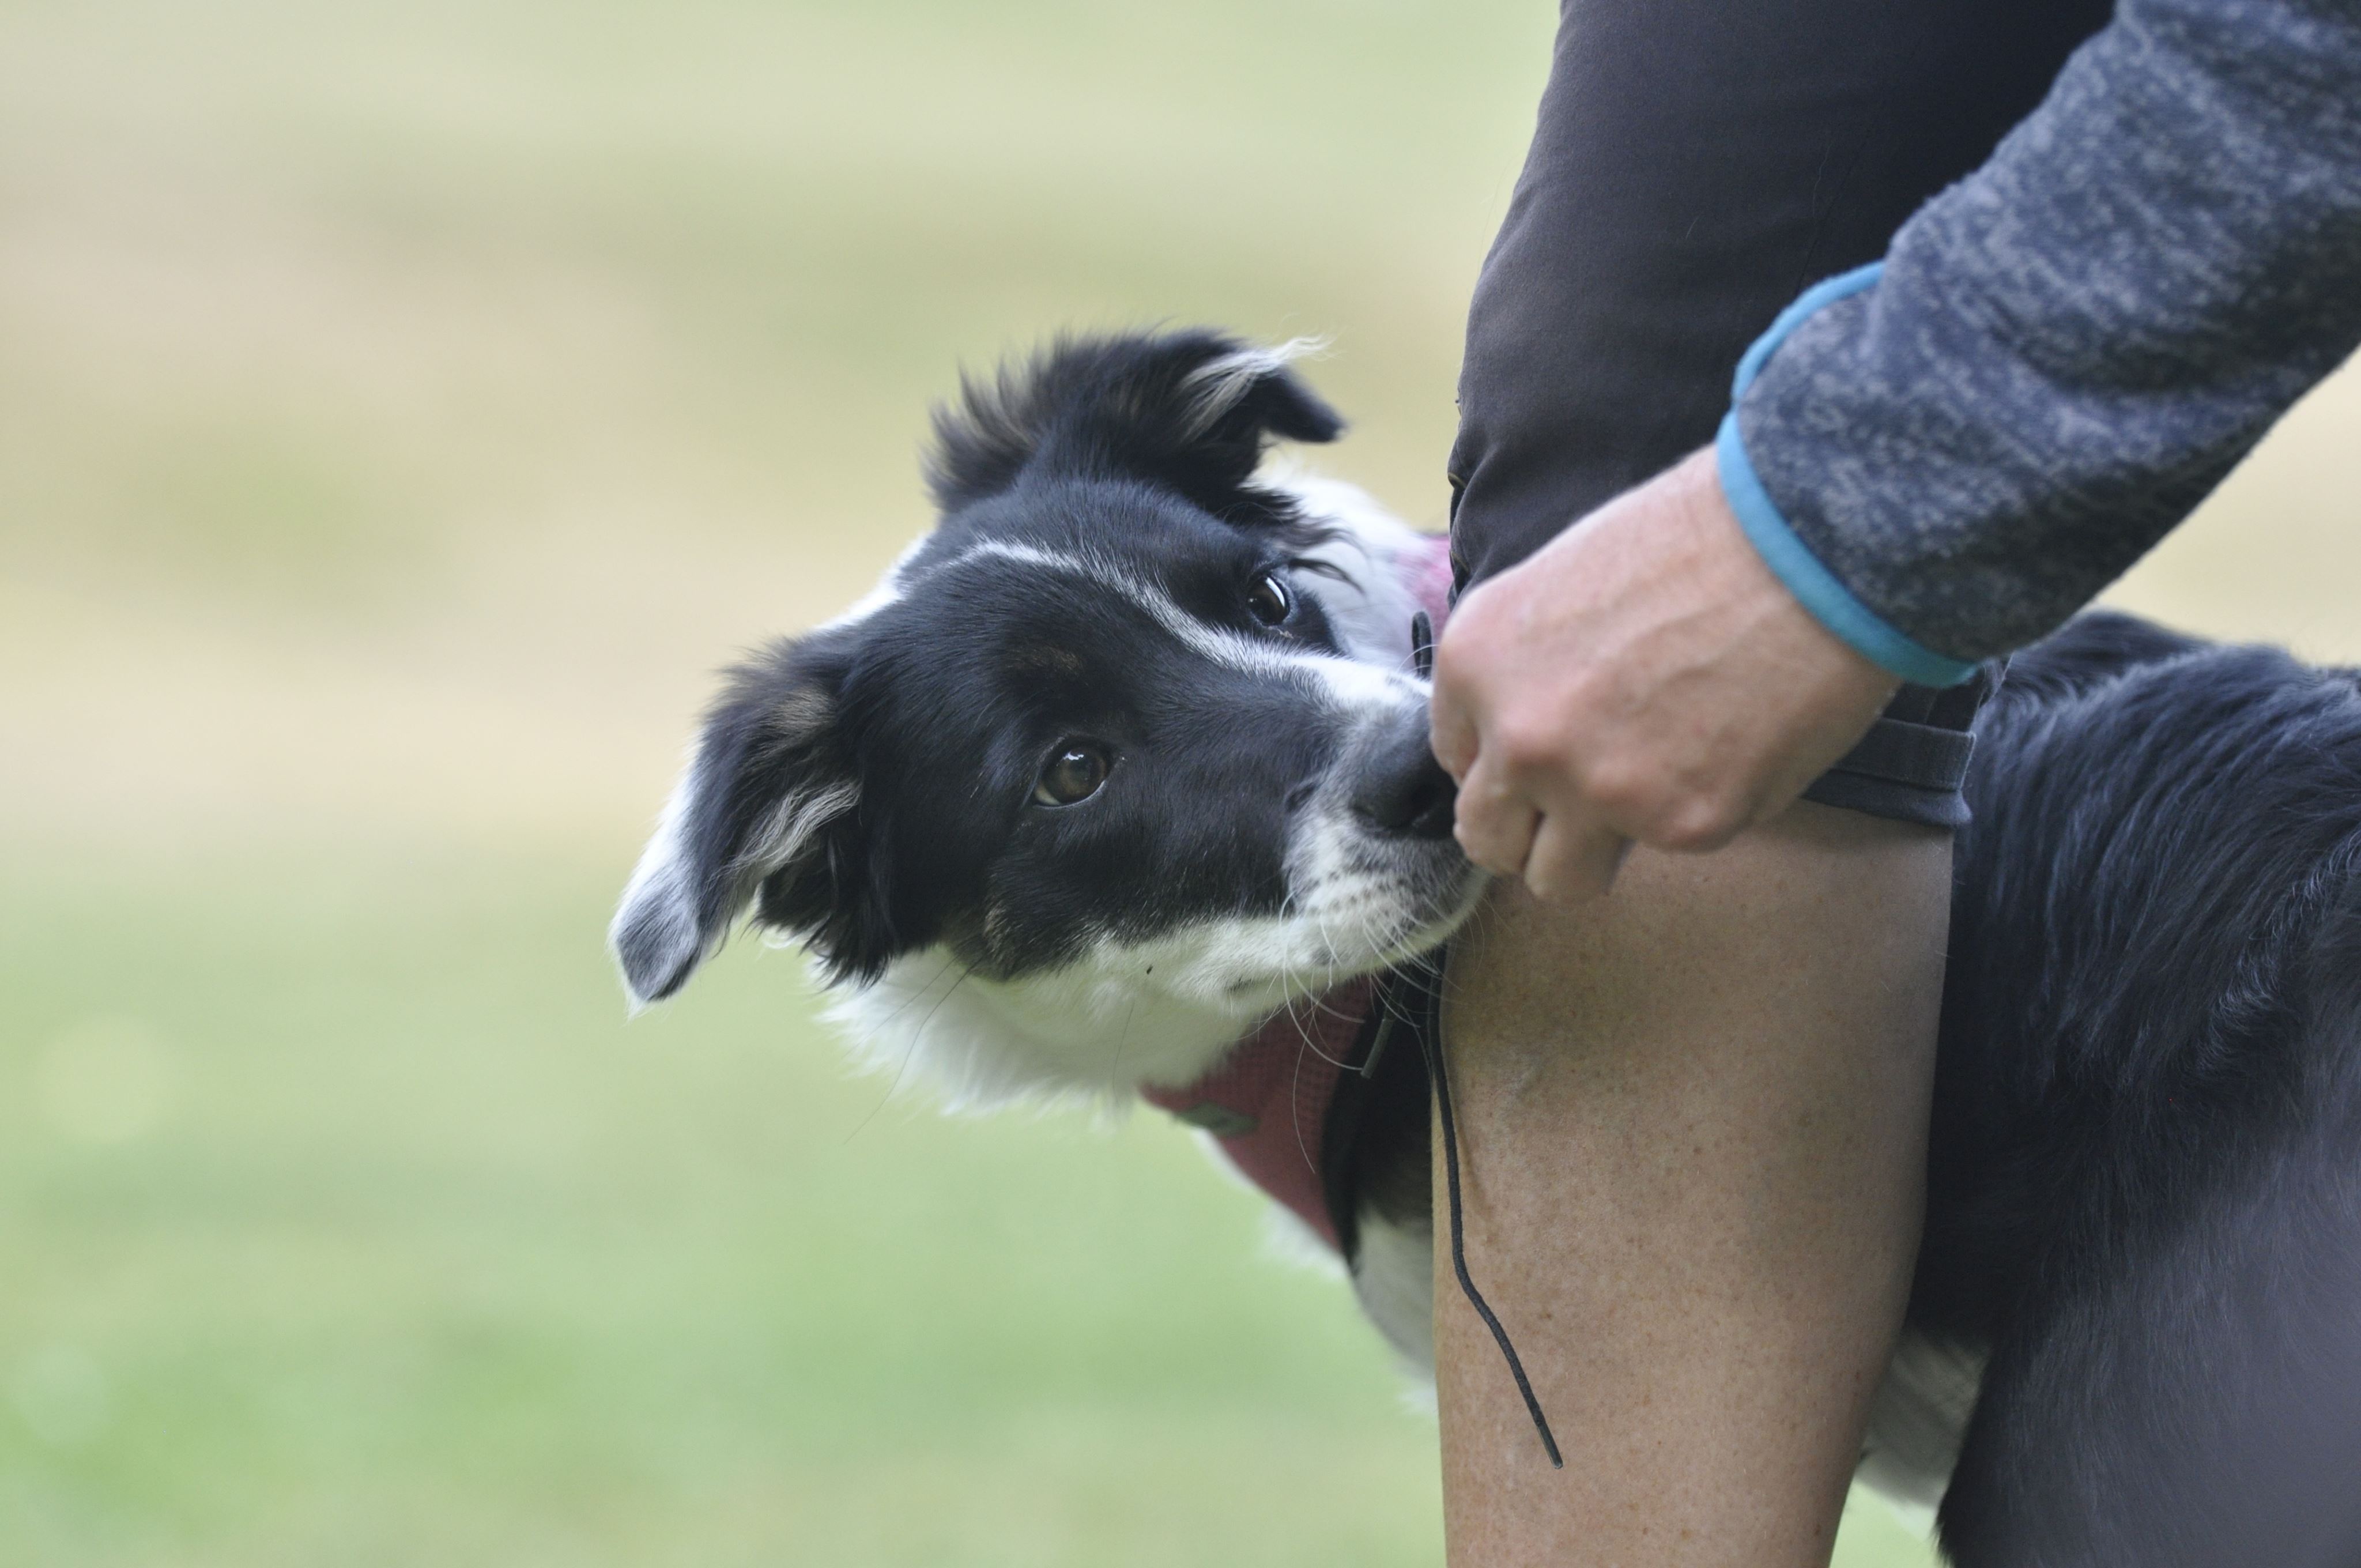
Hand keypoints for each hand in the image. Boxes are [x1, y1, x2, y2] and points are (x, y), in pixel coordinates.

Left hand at [1430, 447, 1899, 899]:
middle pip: (1488, 837)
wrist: (1808, 540)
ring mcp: (1596, 788)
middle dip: (1532, 828)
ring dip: (1594, 851)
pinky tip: (1734, 746)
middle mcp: (1519, 736)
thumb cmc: (1699, 537)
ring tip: (1654, 791)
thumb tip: (1528, 725)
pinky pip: (1668, 849)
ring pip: (1558, 878)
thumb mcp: (1564, 579)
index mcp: (1477, 662)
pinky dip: (1699, 812)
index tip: (1551, 751)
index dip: (1506, 759)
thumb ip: (1528, 666)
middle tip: (1586, 802)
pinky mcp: (1681, 824)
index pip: (1457, 758)